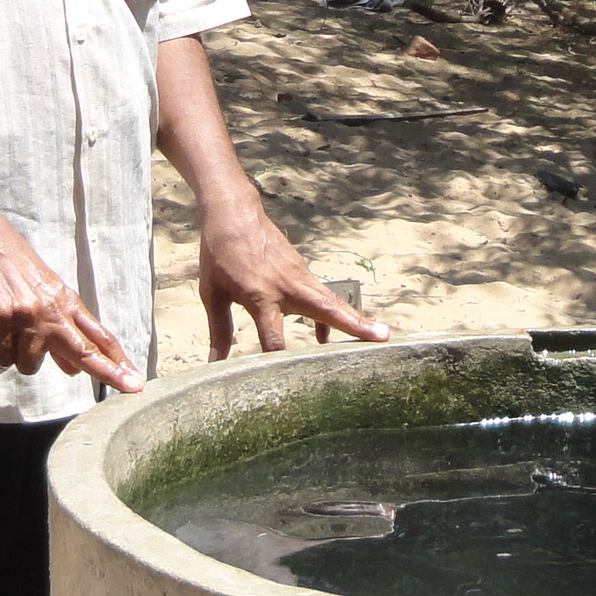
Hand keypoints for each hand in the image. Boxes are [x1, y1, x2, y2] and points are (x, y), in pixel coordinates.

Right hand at [0, 215, 143, 390]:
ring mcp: (28, 316)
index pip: (99, 336)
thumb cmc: (16, 269)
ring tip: (11, 336)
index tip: (135, 379)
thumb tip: (73, 370)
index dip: (118, 360)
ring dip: (21, 359)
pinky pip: (4, 359)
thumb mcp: (47, 297)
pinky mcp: (2, 319)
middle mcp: (53, 311)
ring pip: (31, 366)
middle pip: (86, 351)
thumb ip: (62, 334)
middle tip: (132, 387)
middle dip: (109, 372)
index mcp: (67, 303)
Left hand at [198, 200, 388, 357]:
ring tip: (382, 336)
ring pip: (332, 302)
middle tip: (381, 338)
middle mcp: (286, 287)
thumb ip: (219, 330)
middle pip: (324, 311)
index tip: (284, 380)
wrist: (235, 214)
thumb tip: (215, 364)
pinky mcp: (303, 272)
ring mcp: (299, 277)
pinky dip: (331, 315)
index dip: (278, 360)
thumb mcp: (213, 293)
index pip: (274, 336)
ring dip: (356, 319)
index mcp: (260, 295)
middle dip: (352, 326)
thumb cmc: (218, 256)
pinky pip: (322, 297)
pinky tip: (326, 339)